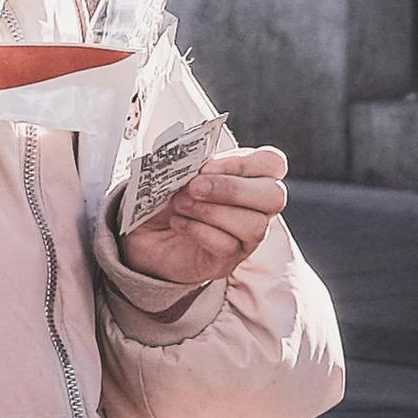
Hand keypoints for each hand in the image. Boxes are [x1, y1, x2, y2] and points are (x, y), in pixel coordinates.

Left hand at [117, 143, 288, 288]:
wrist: (142, 232)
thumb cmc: (167, 195)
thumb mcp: (176, 171)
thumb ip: (192, 160)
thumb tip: (194, 157)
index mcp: (250, 176)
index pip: (272, 163)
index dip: (242, 162)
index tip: (205, 167)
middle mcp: (256, 208)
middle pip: (274, 197)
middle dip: (231, 189)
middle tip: (194, 187)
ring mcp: (246, 238)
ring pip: (254, 225)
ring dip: (211, 211)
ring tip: (180, 205)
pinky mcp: (227, 261)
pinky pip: (228, 246)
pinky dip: (198, 231)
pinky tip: (178, 223)